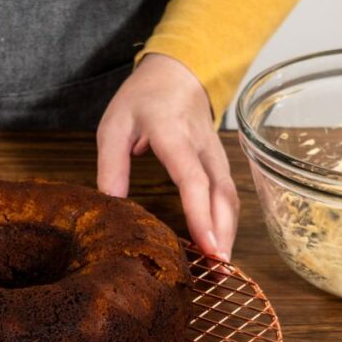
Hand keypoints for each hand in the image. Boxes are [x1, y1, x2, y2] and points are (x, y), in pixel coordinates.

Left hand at [97, 53, 239, 260]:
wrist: (179, 71)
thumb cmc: (142, 98)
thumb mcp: (114, 125)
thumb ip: (112, 165)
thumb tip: (112, 206)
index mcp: (174, 134)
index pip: (192, 179)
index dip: (200, 215)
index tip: (206, 246)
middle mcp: (202, 147)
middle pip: (221, 194)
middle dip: (223, 234)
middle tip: (218, 270)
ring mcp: (216, 154)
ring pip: (230, 197)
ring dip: (228, 232)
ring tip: (221, 268)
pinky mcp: (219, 162)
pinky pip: (228, 194)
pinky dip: (227, 222)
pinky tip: (218, 245)